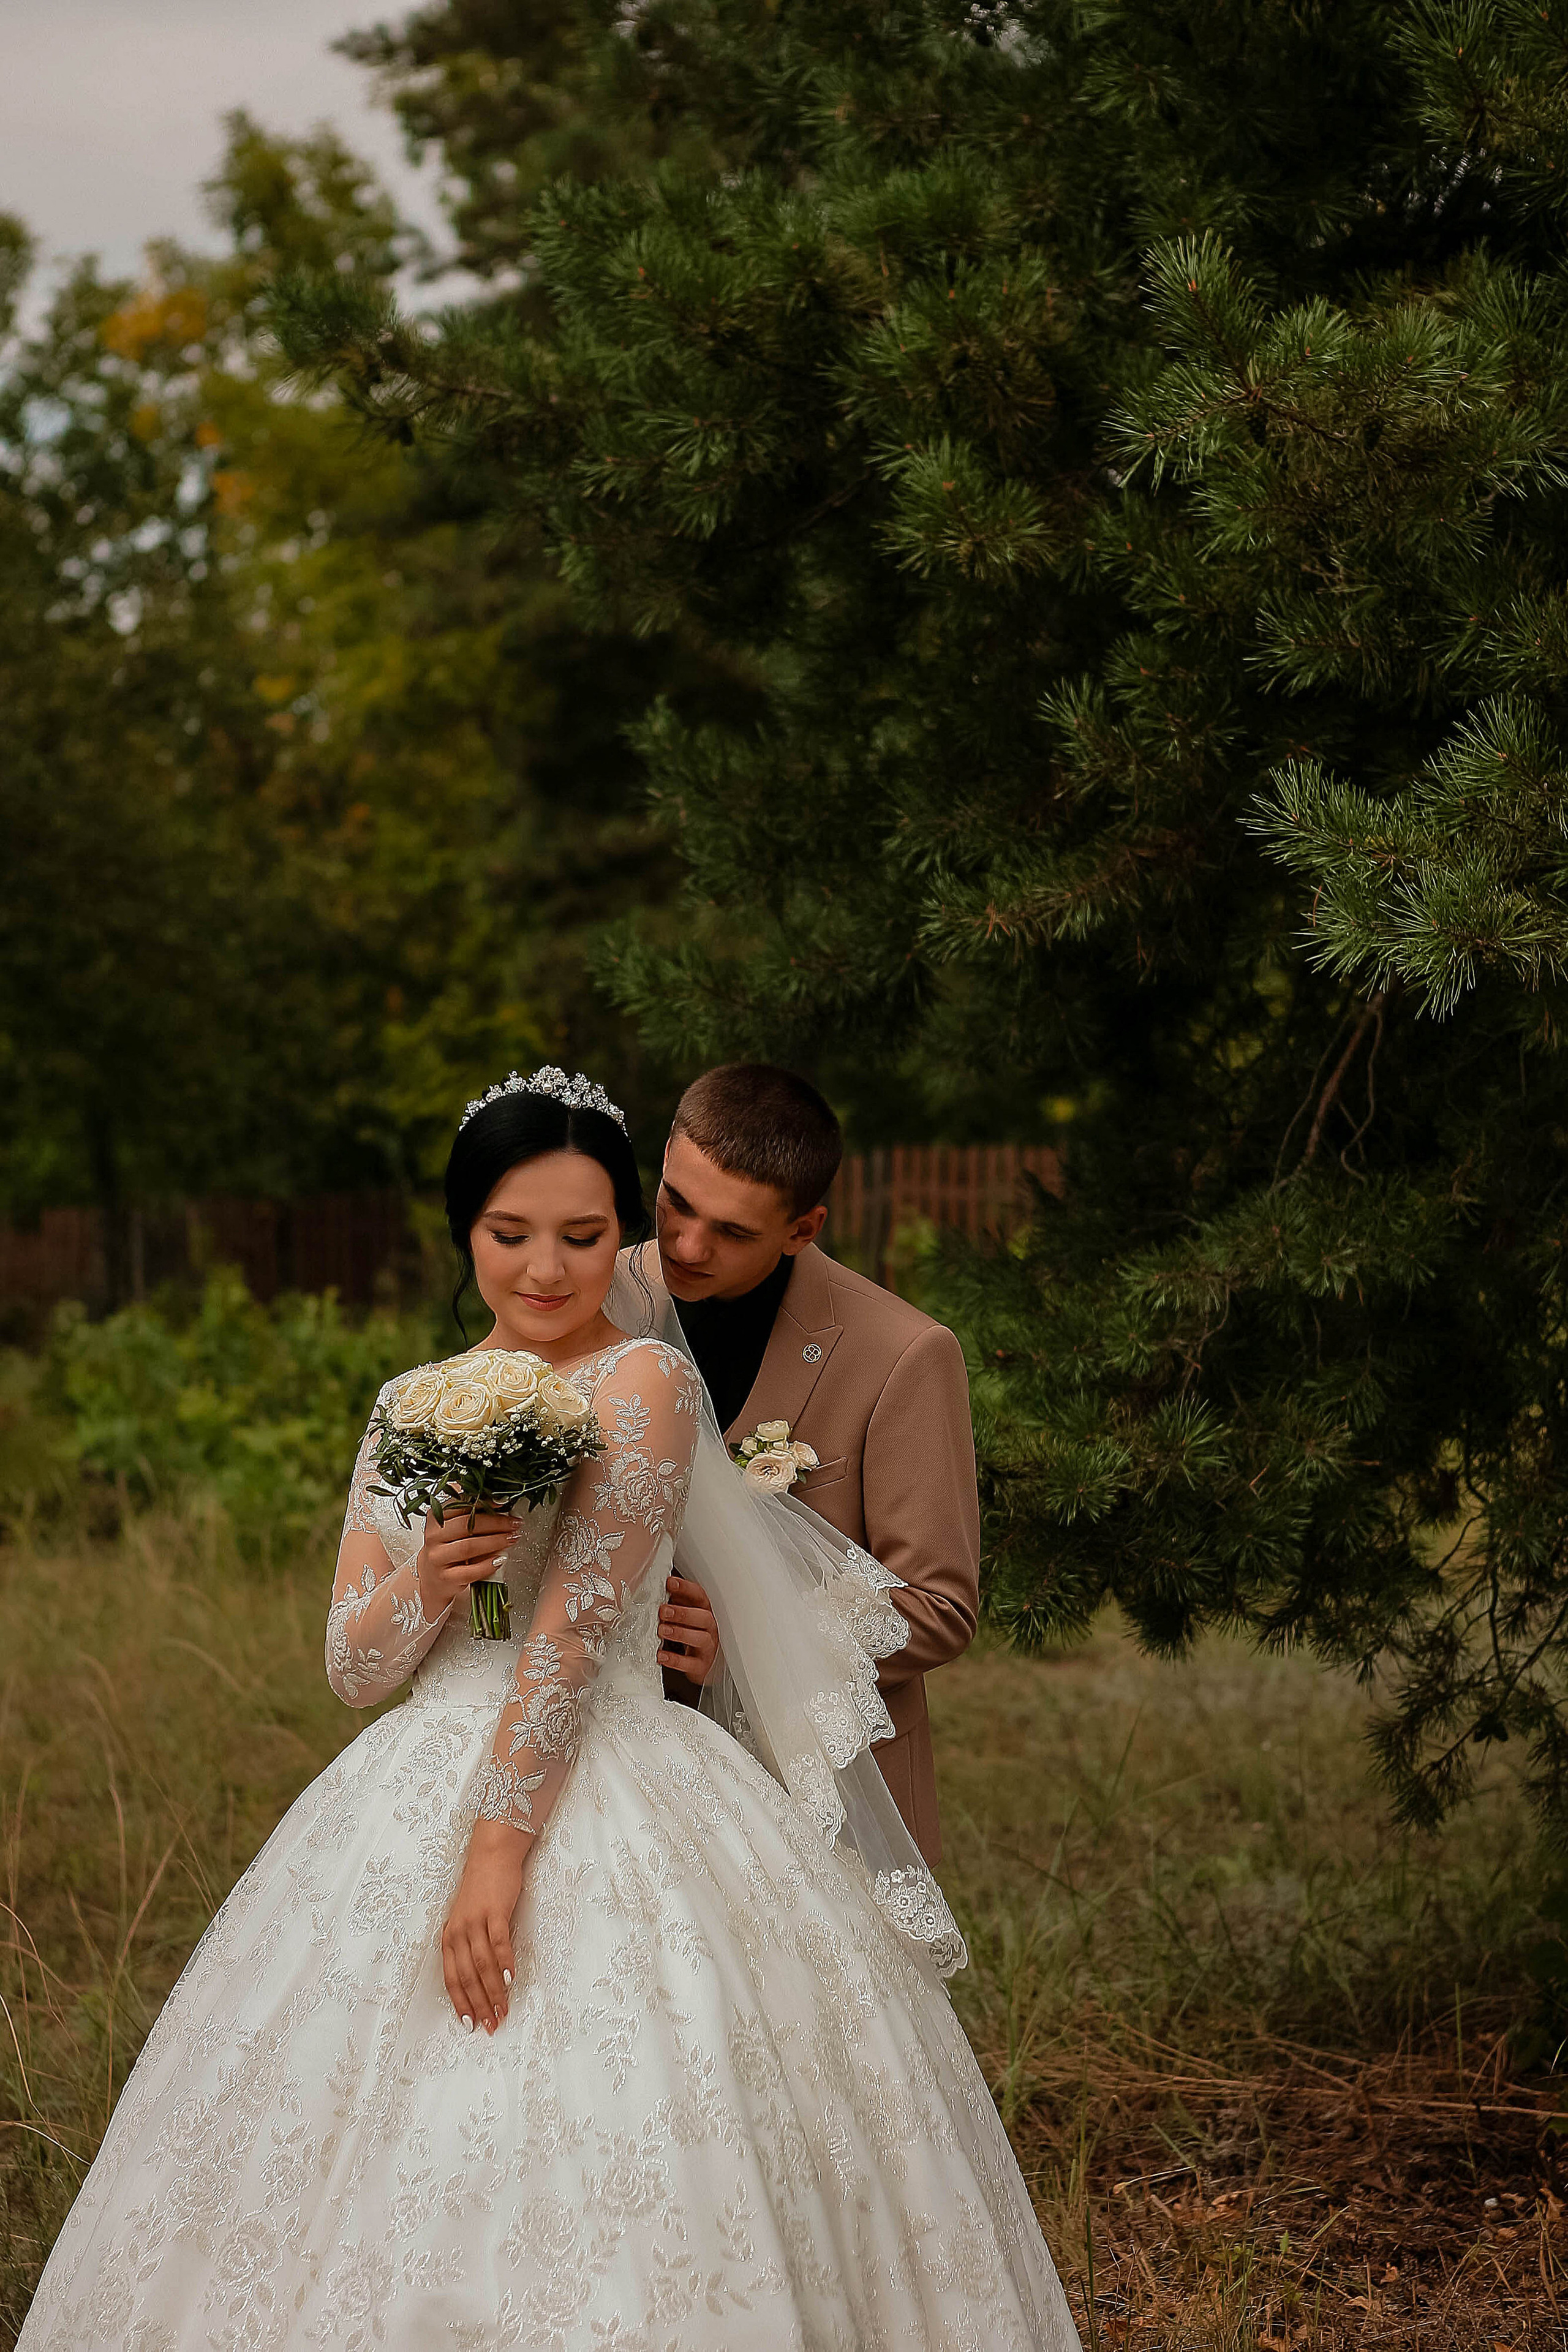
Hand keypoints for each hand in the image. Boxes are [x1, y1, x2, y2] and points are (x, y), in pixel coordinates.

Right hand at [416, 1502, 519, 1617]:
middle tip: (514, 1523)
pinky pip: (470, 1571)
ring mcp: (438, 1558)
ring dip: (495, 1541)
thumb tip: (500, 1503)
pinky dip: (488, 1565)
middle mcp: (434, 1537)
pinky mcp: (446, 1577)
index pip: (460, 1505)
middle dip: (495, 1523)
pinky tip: (500, 1560)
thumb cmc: (448, 1548)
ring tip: (512, 1538)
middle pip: (466, 1525)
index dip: (483, 1503)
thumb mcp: (454, 1528)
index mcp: (436, 1518)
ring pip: (469, 1547)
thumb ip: (471, 1515)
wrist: (434, 1577)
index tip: (503, 1502)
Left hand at [442, 1820, 527, 2032]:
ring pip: (482, 1965)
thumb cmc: (481, 1891)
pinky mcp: (494, 1911)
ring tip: (504, 2009)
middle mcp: (458, 1931)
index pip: (451, 1978)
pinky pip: (499, 1943)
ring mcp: (475, 1921)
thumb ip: (469, 1948)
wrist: (491, 1856)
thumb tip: (480, 1983)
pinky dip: (505, 1964)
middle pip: (467, 1976)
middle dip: (479, 2004)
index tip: (471, 2024)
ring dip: (494, 1991)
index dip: (461, 2003)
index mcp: (449, 1937)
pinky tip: (511, 1980)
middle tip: (491, 2025)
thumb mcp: (467, 1921)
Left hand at [658, 1573, 719, 1684]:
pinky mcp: (700, 1665)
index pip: (699, 1596)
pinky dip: (675, 1660)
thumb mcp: (683, 1616)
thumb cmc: (689, 1633)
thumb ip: (672, 1604)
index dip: (686, 1588)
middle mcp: (709, 1628)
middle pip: (703, 1617)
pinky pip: (690, 1664)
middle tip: (663, 1610)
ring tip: (662, 1630)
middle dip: (683, 1613)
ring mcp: (707, 1648)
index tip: (670, 1583)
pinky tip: (661, 1655)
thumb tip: (652, 1590)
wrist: (700, 1662)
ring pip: (701, 1639)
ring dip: (680, 1633)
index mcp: (703, 1611)